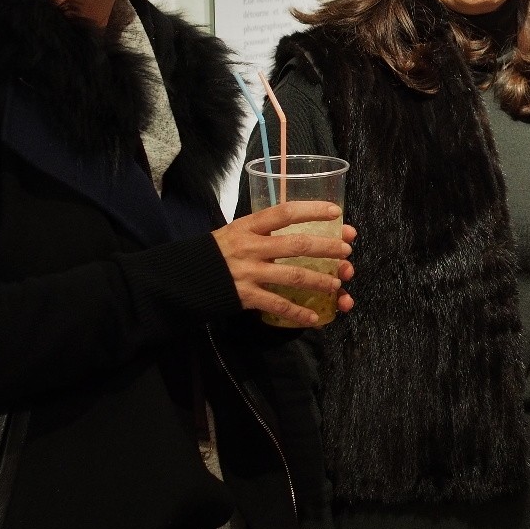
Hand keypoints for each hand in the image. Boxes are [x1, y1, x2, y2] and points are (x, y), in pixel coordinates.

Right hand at [212, 203, 355, 326]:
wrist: (183, 277)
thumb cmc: (215, 251)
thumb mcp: (236, 231)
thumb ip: (263, 230)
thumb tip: (300, 226)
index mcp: (248, 226)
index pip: (285, 212)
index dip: (312, 210)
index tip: (336, 213)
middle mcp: (250, 247)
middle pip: (297, 244)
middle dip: (326, 247)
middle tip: (346, 251)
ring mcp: (248, 272)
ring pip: (293, 275)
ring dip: (319, 280)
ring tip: (337, 282)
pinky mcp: (246, 296)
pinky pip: (278, 305)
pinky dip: (298, 312)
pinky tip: (314, 317)